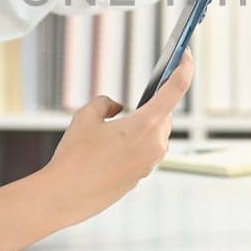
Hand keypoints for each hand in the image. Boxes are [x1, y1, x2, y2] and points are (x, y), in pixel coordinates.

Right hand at [35, 50, 194, 228]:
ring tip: (123, 121)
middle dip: (153, 105)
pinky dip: (135, 144)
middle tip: (145, 92)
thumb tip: (118, 108)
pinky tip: (115, 145)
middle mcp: (155, 145)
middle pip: (164, 115)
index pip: (175, 89)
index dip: (184, 68)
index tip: (186, 54)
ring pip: (155, 136)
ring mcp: (149, 164)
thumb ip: (106, 103)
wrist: (64, 196)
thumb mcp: (85, 116)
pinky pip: (144, 153)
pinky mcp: (140, 177)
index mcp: (146, 125)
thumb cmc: (75, 156)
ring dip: (144, 126)